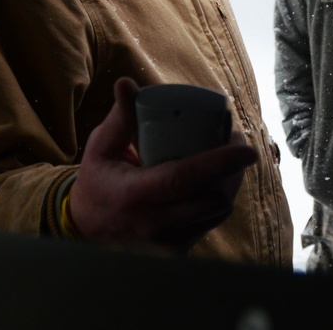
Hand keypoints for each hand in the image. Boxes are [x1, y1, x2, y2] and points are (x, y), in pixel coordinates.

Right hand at [68, 77, 257, 253]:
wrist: (86, 229)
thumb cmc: (98, 181)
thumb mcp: (101, 147)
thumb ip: (119, 117)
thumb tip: (126, 83)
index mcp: (135, 194)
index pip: (185, 178)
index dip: (221, 163)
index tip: (246, 148)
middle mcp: (154, 223)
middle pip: (212, 199)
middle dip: (234, 171)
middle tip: (238, 146)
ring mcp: (167, 241)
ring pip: (217, 213)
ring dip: (230, 186)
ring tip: (232, 162)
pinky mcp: (176, 249)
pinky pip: (210, 223)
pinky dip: (219, 201)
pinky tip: (220, 183)